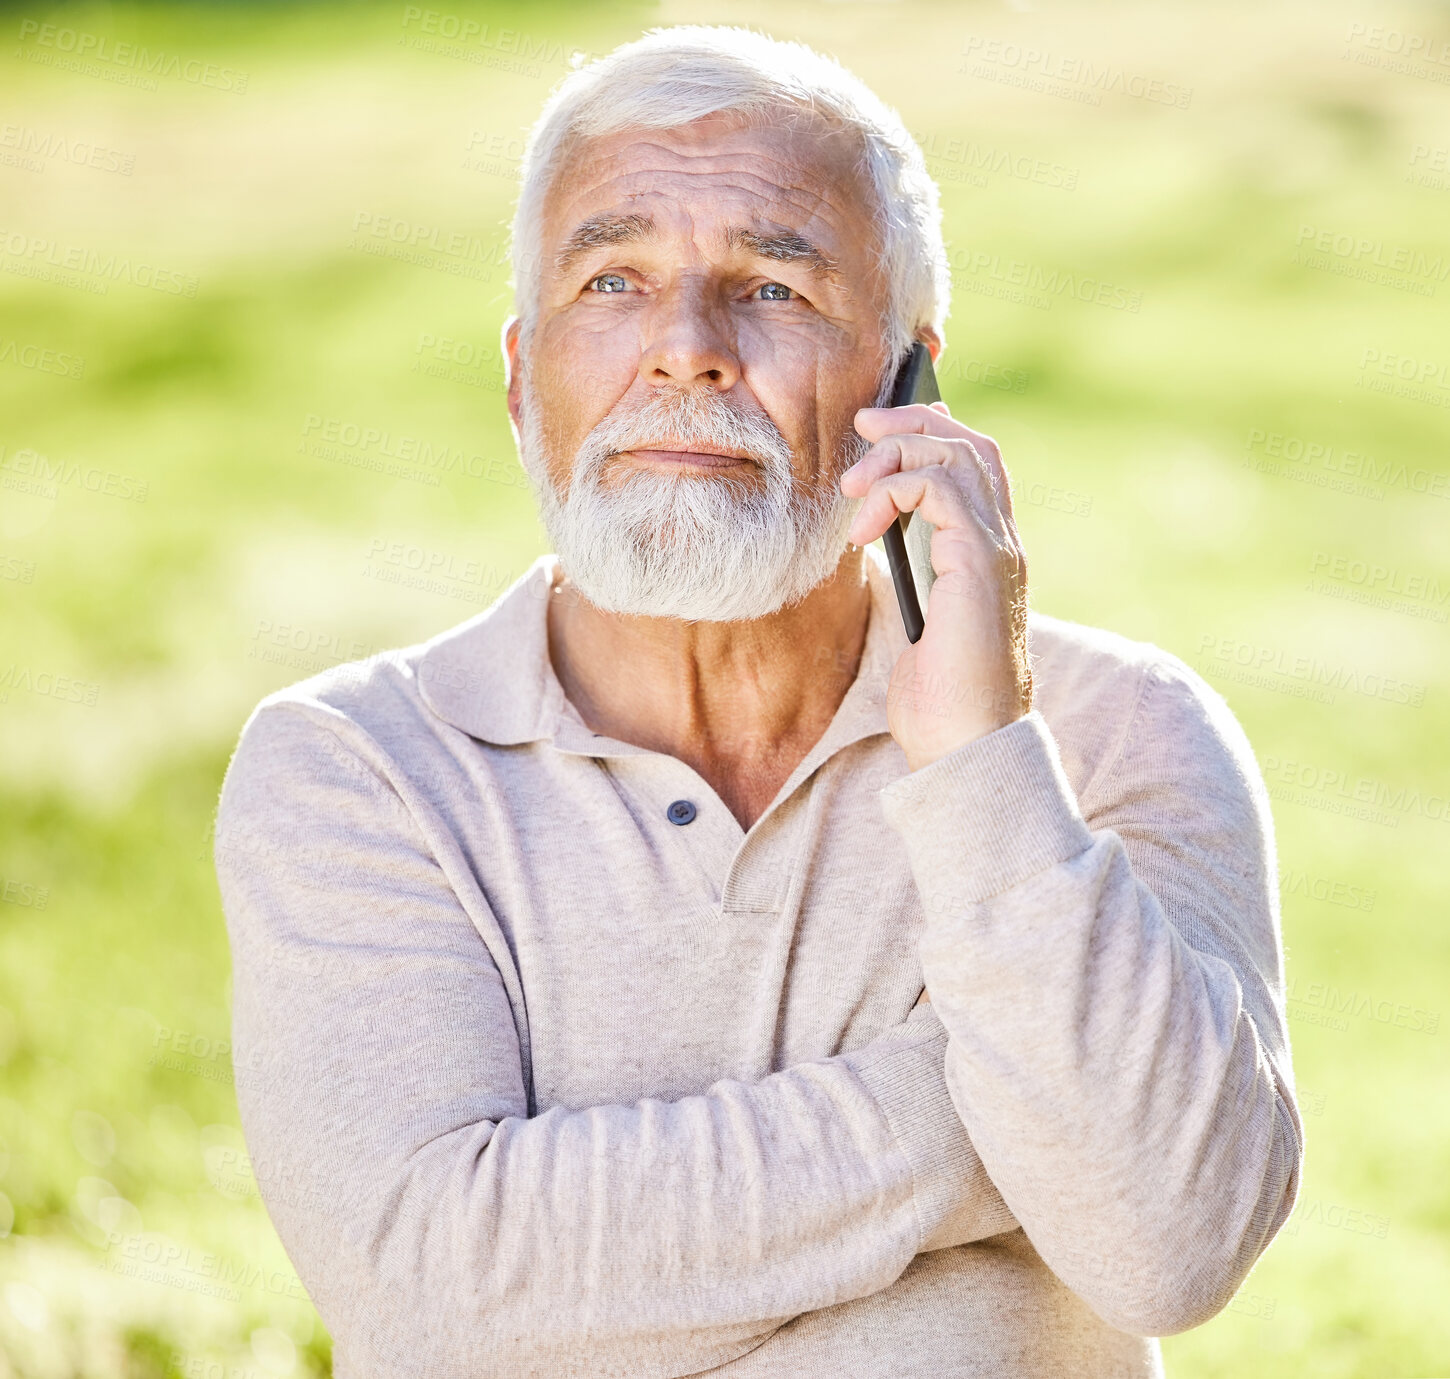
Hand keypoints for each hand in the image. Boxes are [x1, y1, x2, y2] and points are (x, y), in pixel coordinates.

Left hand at [841, 399, 1031, 771]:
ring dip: (895, 453)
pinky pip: (940, 485)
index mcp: (989, 556)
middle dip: (912, 421)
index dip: (934, 432)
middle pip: (971, 444)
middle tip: (861, 426)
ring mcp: (995, 549)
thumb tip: (878, 543)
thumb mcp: (917, 624)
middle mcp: (1001, 544)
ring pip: (958, 453)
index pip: (977, 465)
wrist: (967, 746)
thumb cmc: (941, 701)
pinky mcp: (978, 560)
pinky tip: (864, 527)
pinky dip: (895, 488)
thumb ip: (911, 578)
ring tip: (852, 487)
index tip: (882, 430)